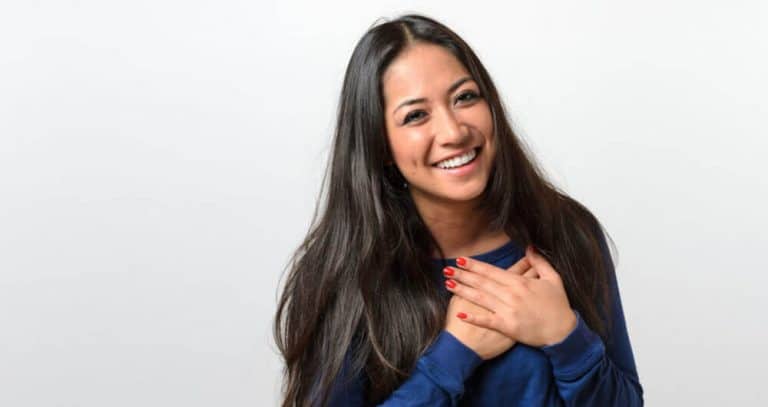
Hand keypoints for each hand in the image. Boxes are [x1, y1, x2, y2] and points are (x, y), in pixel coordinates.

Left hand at [444, 246, 577, 347]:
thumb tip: (530, 246)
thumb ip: (540, 262)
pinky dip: (473, 317)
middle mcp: (511, 295)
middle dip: (463, 275)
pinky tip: (460, 314)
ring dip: (463, 291)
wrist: (563, 333)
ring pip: (481, 299)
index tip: (461, 260)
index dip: (475, 266)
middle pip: (482, 283)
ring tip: (448, 284)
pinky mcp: (508, 327)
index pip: (492, 271)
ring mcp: (508, 311)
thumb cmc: (558, 306)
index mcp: (520, 283)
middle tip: (447, 269)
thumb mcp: (553, 279)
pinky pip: (487, 320)